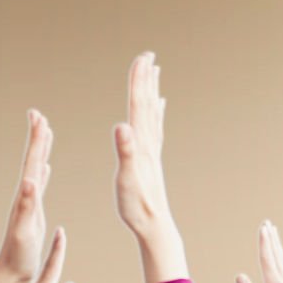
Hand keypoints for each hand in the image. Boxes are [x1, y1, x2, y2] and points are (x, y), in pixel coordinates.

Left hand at [0, 110, 53, 282]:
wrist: (11, 275)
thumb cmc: (18, 256)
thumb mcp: (24, 231)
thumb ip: (27, 206)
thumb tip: (30, 181)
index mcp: (25, 198)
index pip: (32, 163)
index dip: (37, 141)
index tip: (39, 117)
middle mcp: (25, 197)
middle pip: (32, 161)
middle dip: (37, 138)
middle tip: (38, 115)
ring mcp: (29, 204)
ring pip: (36, 170)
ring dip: (40, 151)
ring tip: (45, 135)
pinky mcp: (33, 213)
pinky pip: (40, 186)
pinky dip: (43, 173)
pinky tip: (45, 170)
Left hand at [14, 228, 76, 282]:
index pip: (53, 265)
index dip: (58, 248)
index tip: (60, 232)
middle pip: (50, 264)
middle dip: (56, 248)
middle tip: (60, 232)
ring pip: (47, 270)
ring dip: (53, 257)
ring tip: (57, 247)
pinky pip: (47, 278)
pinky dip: (52, 269)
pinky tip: (52, 270)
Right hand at [114, 52, 171, 237]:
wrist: (154, 225)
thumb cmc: (137, 206)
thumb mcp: (127, 179)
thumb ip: (125, 152)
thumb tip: (123, 126)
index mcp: (141, 145)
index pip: (138, 105)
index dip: (138, 81)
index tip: (142, 57)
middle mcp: (149, 144)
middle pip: (147, 104)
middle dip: (146, 79)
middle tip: (149, 56)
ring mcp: (151, 152)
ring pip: (152, 114)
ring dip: (151, 92)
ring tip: (155, 73)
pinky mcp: (151, 161)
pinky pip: (154, 129)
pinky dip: (156, 114)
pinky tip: (159, 107)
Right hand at [236, 221, 282, 282]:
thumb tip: (239, 275)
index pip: (267, 259)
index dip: (264, 242)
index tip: (263, 227)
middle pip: (276, 256)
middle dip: (271, 239)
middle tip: (267, 223)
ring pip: (282, 261)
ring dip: (276, 246)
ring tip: (273, 234)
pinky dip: (280, 258)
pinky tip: (279, 259)